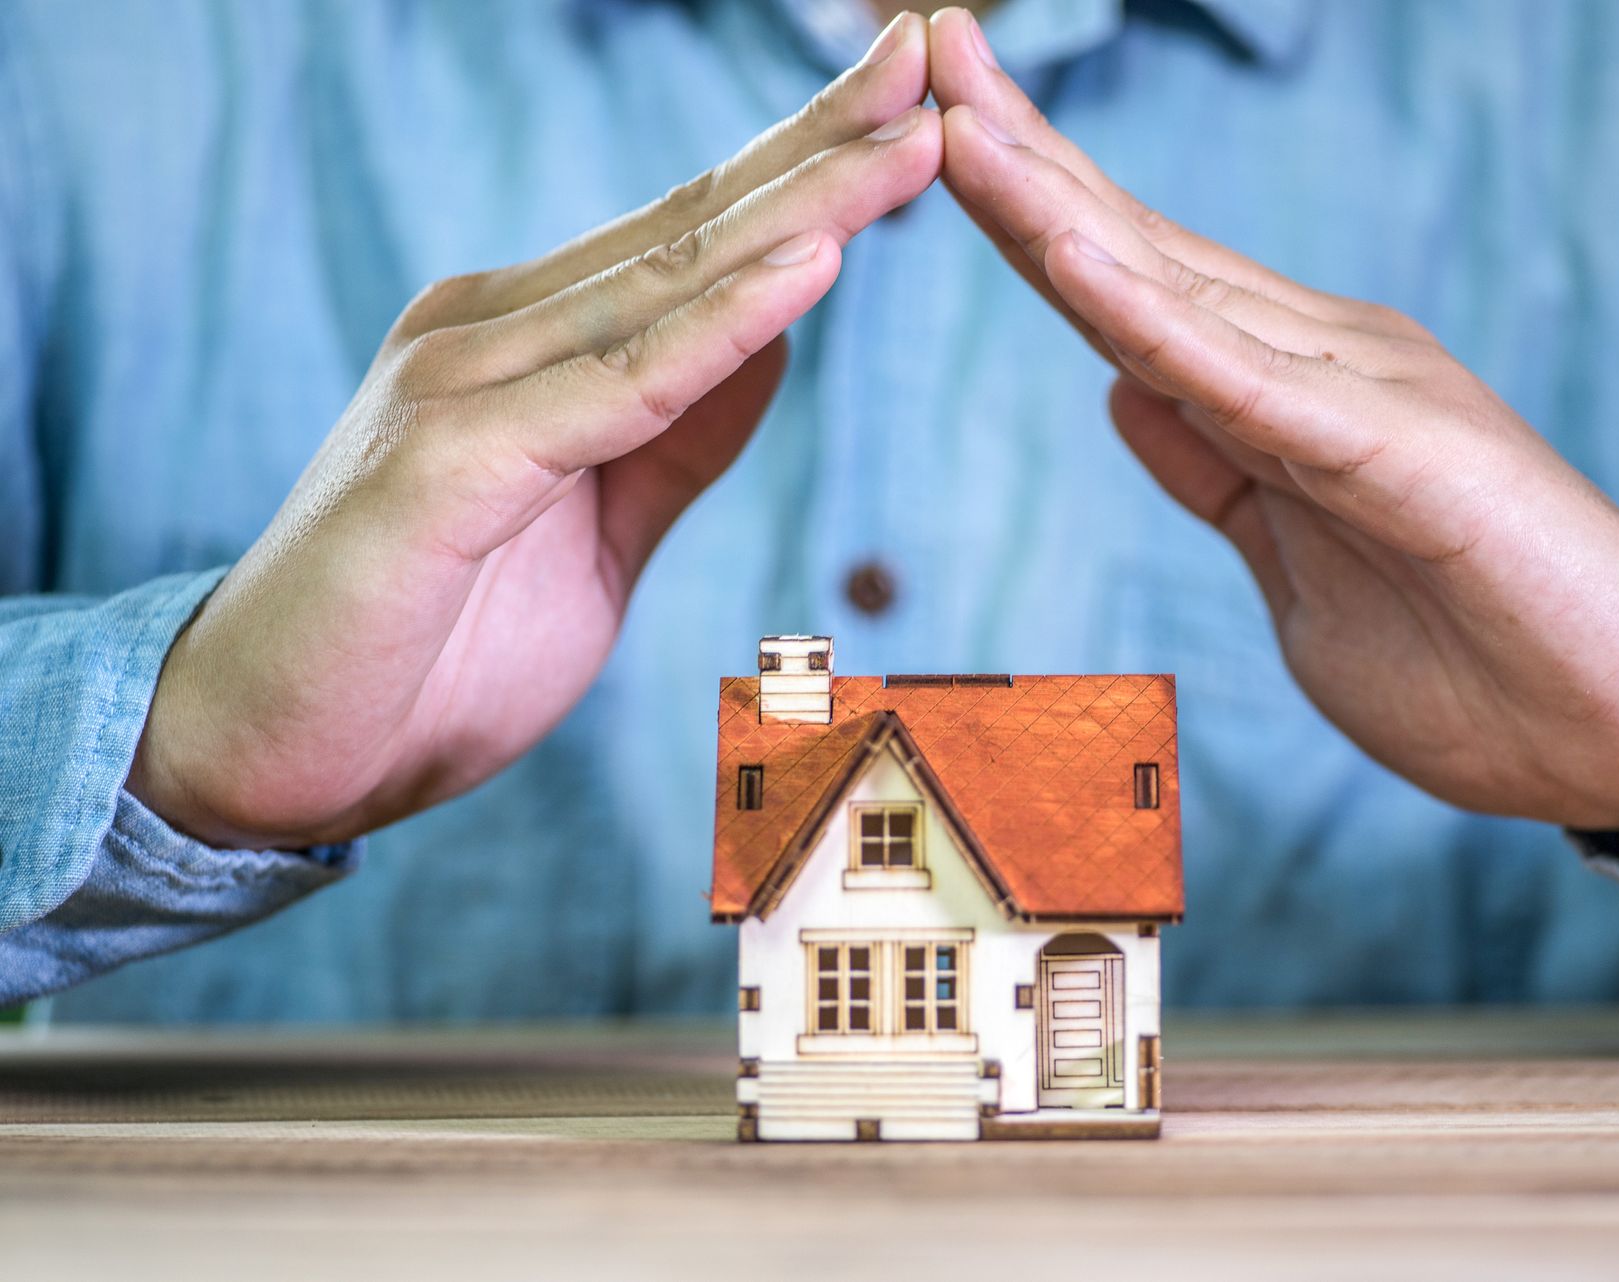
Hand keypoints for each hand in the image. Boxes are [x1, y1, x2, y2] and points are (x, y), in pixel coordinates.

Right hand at [128, 15, 942, 848]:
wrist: (268, 749)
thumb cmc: (427, 647)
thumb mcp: (596, 531)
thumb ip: (676, 437)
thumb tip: (775, 344)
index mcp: (526, 344)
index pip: (690, 241)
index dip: (803, 172)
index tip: (910, 112)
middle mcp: (492, 335)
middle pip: (689, 231)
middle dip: (820, 148)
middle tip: (928, 57)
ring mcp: (464, 388)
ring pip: (665, 286)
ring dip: (800, 212)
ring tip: (910, 139)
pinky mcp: (448, 465)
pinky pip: (616, 390)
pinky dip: (720, 329)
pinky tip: (811, 266)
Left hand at [929, 9, 1618, 832]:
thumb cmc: (1474, 660)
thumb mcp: (1291, 560)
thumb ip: (1217, 472)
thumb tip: (1128, 392)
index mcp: (1287, 390)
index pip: (1132, 284)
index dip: (1034, 208)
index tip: (944, 135)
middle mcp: (1318, 361)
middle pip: (1139, 251)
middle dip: (1025, 157)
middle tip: (930, 48)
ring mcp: (1362, 394)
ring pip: (1178, 291)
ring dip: (1060, 206)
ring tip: (962, 118)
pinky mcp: (1400, 452)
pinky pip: (1247, 383)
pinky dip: (1153, 320)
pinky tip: (1069, 254)